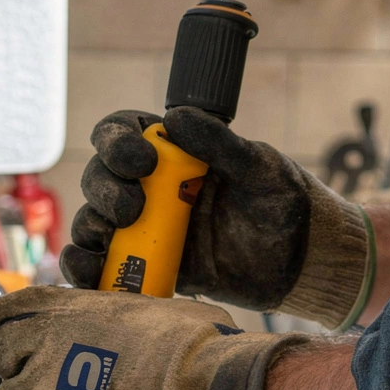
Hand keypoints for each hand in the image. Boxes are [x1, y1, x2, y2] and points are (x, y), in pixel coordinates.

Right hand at [60, 107, 372, 329]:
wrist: (302, 264)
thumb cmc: (285, 204)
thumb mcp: (259, 168)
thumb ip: (219, 144)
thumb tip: (174, 118)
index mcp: (175, 153)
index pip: (124, 131)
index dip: (116, 140)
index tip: (142, 161)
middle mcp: (154, 187)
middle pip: (101, 176)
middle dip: (106, 188)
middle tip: (133, 208)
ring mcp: (148, 229)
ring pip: (95, 220)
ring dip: (90, 226)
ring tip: (110, 237)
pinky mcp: (150, 268)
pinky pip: (105, 266)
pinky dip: (86, 267)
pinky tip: (90, 271)